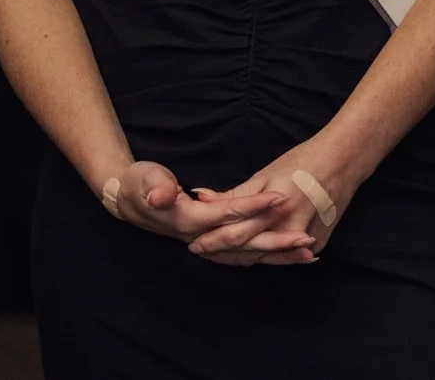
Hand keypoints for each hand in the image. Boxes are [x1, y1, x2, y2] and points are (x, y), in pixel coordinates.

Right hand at [97, 161, 293, 252]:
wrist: (126, 200)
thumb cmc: (138, 184)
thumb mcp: (144, 179)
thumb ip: (156, 187)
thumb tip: (163, 196)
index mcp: (190, 219)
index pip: (228, 215)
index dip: (254, 206)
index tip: (280, 196)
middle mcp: (201, 236)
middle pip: (244, 242)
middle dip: (276, 241)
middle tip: (308, 236)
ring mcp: (207, 241)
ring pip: (247, 253)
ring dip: (277, 254)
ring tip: (309, 252)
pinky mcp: (211, 240)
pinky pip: (242, 253)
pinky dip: (265, 255)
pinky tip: (288, 253)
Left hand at [189, 145, 356, 267]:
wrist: (342, 163)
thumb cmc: (300, 163)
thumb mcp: (264, 176)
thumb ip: (233, 194)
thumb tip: (200, 197)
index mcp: (273, 212)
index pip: (235, 235)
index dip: (212, 241)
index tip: (192, 243)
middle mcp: (289, 232)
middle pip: (248, 252)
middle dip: (221, 255)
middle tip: (199, 252)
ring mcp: (305, 243)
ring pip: (265, 259)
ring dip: (240, 259)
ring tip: (218, 257)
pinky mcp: (317, 245)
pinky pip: (284, 257)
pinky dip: (264, 256)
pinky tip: (247, 256)